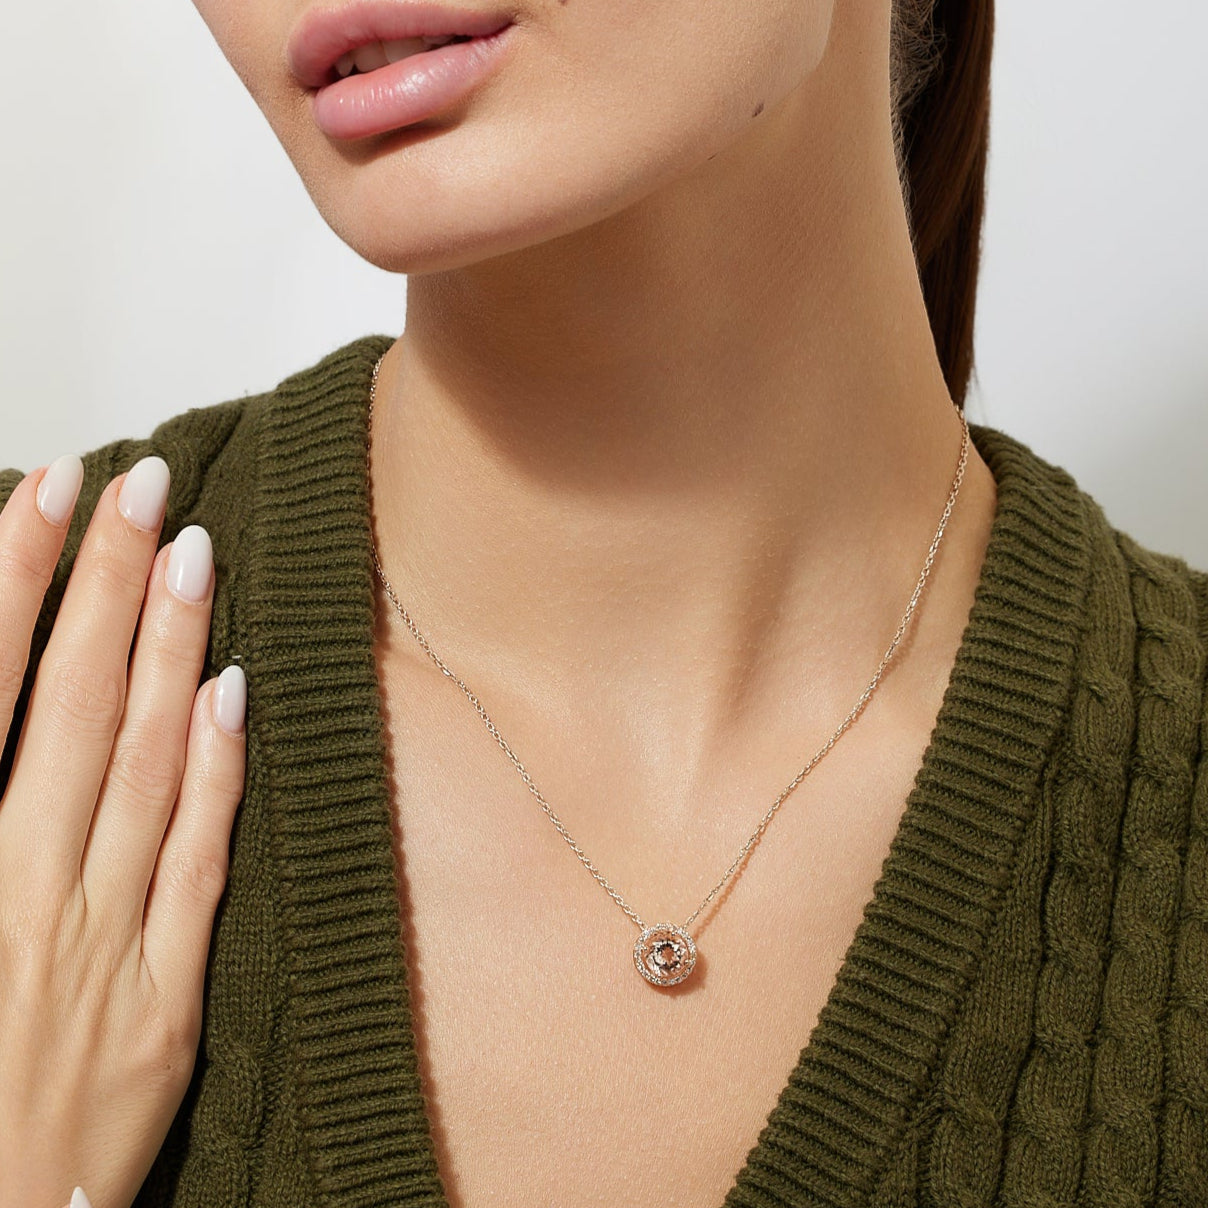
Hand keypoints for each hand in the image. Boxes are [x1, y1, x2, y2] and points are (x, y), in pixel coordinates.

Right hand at [0, 454, 246, 1207]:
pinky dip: (214, 773)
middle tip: (139, 485)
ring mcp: (95, 945)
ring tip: (192, 552)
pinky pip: (195, 864)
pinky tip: (232, 692)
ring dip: (165, 649)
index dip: (11, 579)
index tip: (48, 490)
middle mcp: (14, 893)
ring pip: (140, 764)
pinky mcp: (160, 1003)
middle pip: (66, 705)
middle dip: (101, 584)